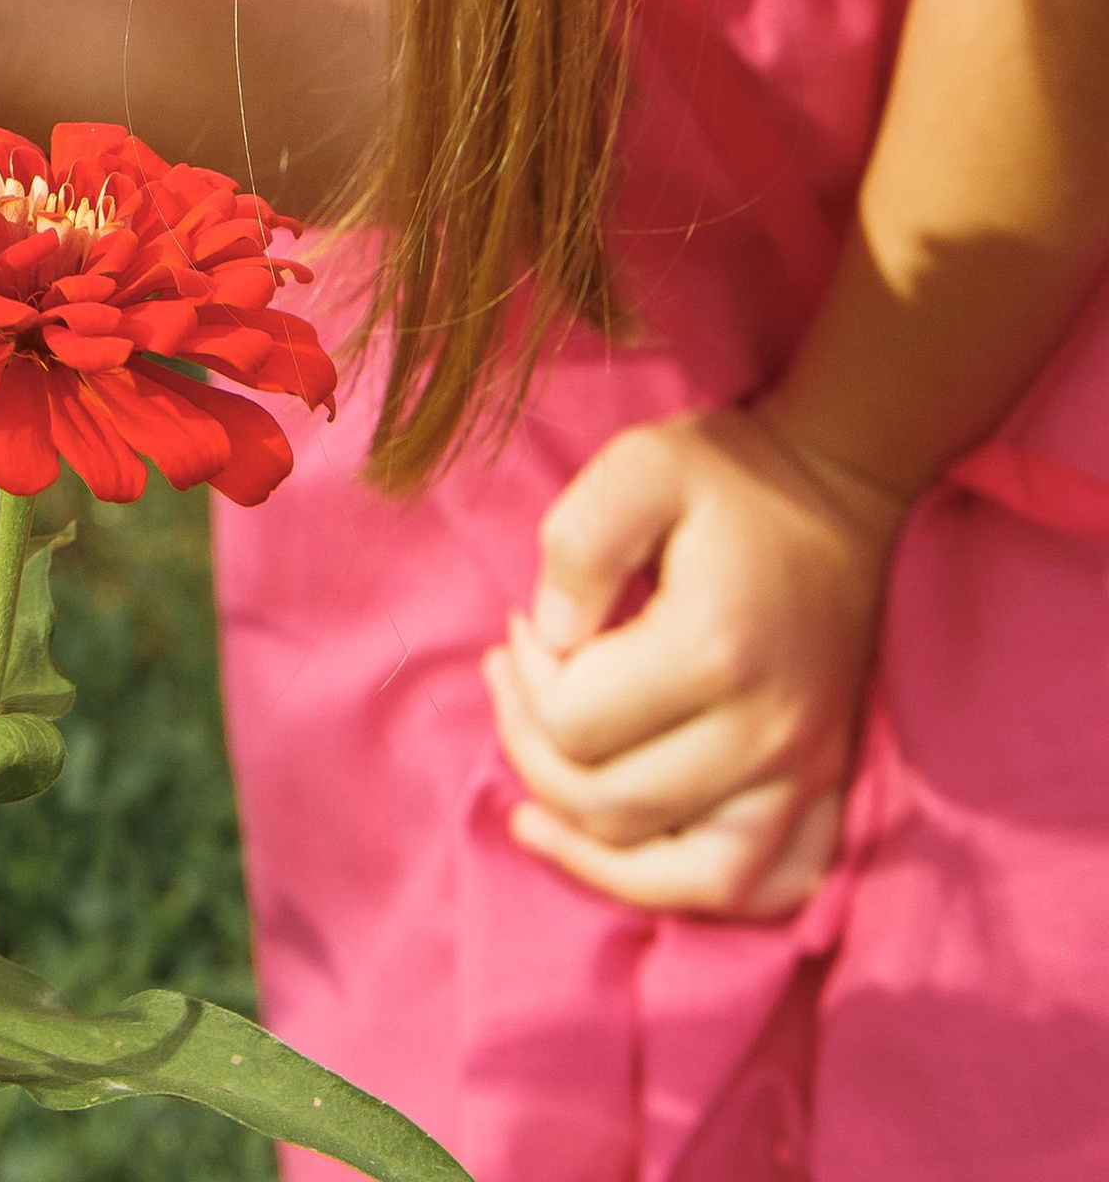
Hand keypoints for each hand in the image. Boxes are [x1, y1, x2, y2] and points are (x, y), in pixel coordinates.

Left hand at [482, 404, 906, 916]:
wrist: (838, 487)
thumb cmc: (729, 474)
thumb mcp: (638, 464)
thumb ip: (578, 542)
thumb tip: (547, 635)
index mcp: (712, 651)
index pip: (575, 723)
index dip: (526, 679)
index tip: (522, 626)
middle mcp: (765, 731)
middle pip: (613, 807)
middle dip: (534, 752)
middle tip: (515, 684)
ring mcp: (805, 770)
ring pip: (688, 878)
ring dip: (596, 856)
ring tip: (534, 815)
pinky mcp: (827, 785)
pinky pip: (767, 888)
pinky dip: (693, 890)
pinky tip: (630, 859)